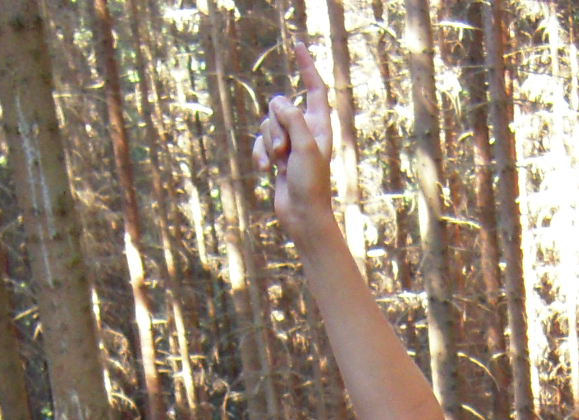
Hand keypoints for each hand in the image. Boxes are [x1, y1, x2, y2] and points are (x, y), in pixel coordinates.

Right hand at [253, 43, 337, 241]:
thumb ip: (292, 119)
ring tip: (279, 164)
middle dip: (275, 126)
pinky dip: (259, 154)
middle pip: (280, 106)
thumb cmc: (310, 183)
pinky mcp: (276, 156)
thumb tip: (279, 103)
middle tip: (285, 151)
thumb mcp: (305, 147)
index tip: (298, 45)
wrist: (302, 215)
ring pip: (267, 124)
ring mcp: (289, 143)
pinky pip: (259, 142)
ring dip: (268, 144)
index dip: (307, 66)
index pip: (314, 87)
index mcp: (319, 125)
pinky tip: (265, 170)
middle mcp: (305, 130)